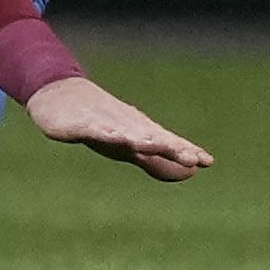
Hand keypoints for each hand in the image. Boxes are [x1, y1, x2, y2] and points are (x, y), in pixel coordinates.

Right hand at [24, 76, 213, 182]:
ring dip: (142, 139)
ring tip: (159, 146)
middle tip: (192, 158)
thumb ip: (159, 162)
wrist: (62, 95)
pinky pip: (93, 128)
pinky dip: (103, 131)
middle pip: (152, 138)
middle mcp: (127, 126)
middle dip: (172, 148)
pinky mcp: (80, 124)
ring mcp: (104, 123)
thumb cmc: (103, 123)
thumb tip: (191, 173)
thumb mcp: (132, 148)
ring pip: (126, 132)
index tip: (207, 161)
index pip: (167, 143)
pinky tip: (113, 134)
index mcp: (140, 132)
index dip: (186, 152)